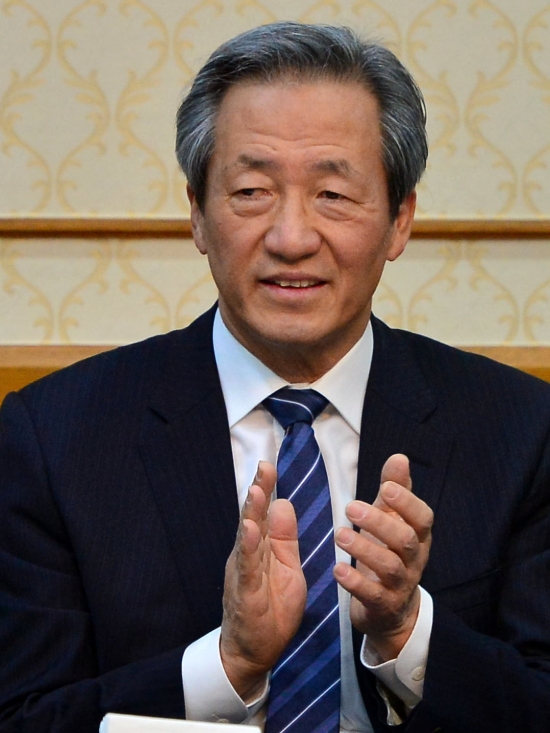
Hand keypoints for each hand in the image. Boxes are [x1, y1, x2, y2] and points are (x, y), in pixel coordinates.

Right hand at [220, 461, 306, 699]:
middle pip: (252, 518)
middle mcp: (248, 555)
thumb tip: (284, 503)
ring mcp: (243, 573)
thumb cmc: (272, 608)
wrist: (255, 652)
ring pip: (246, 539)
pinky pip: (246, 568)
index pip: (263, 513)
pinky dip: (248, 548)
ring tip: (256, 491)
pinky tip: (250, 531)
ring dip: (250, 515)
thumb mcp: (288, 568)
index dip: (266, 489)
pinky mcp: (244, 592)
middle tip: (264, 467)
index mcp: (261, 548)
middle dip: (258, 492)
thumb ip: (285, 538)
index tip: (270, 465)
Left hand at [334, 454, 432, 660]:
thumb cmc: (390, 552)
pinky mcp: (384, 605)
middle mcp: (414, 560)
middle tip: (350, 506)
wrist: (393, 609)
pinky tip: (337, 569)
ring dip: (364, 549)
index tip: (385, 487)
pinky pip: (373, 595)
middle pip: (406, 540)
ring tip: (339, 534)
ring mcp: (401, 584)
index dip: (407, 502)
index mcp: (418, 535)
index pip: (422, 517)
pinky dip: (355, 582)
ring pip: (389, 567)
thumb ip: (395, 489)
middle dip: (380, 523)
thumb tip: (399, 456)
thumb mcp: (392, 519)